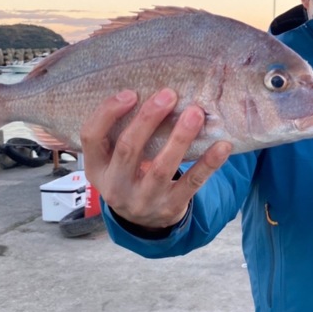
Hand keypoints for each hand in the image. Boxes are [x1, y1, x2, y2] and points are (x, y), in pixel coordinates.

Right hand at [80, 88, 232, 228]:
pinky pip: (192, 183)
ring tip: (195, 113)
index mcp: (97, 168)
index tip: (131, 93)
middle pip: (128, 149)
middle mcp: (115, 187)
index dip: (107, 113)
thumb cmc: (131, 175)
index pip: (91, 137)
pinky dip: (208, 163)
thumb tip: (153, 90)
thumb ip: (122, 132)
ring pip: (161, 168)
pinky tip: (222, 145)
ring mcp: (143, 200)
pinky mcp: (170, 207)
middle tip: (169, 95)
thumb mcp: (115, 160)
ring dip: (180, 138)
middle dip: (148, 119)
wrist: (145, 221)